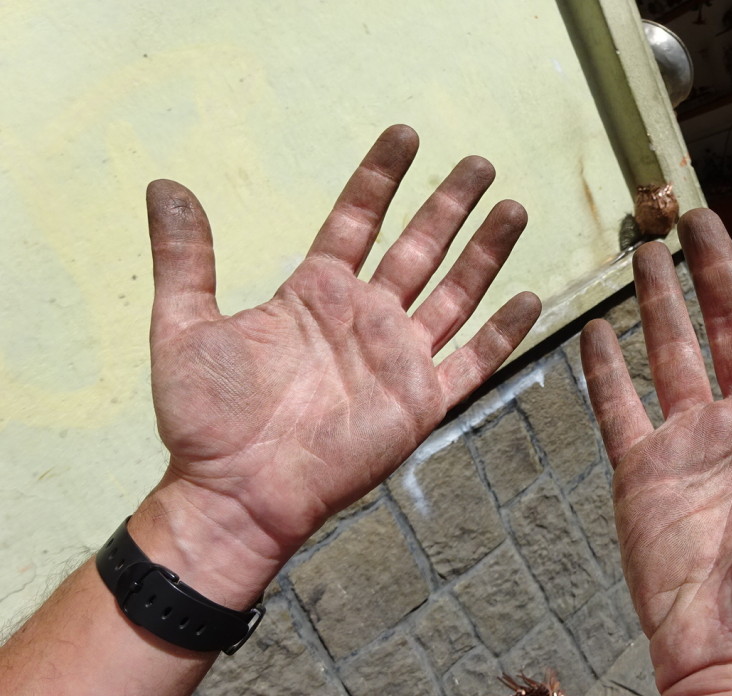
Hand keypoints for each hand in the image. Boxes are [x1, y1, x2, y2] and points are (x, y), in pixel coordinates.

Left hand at [136, 125, 539, 603]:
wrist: (238, 489)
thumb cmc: (208, 416)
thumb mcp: (185, 325)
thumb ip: (185, 257)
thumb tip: (165, 187)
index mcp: (315, 294)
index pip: (357, 220)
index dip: (380, 178)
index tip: (405, 135)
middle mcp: (364, 318)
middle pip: (419, 247)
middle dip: (450, 204)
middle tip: (479, 162)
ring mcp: (397, 359)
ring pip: (454, 292)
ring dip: (484, 251)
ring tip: (512, 208)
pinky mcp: (420, 402)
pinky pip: (473, 361)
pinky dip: (502, 333)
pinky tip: (530, 297)